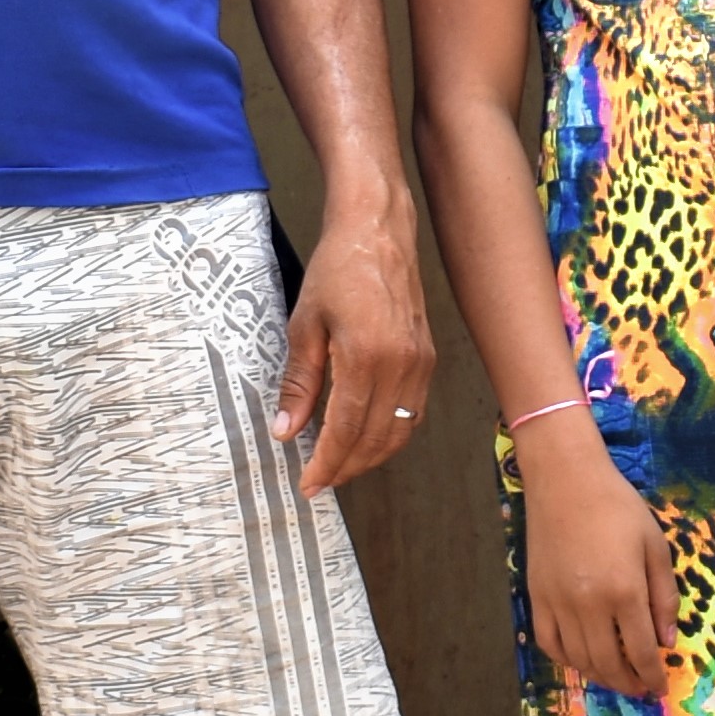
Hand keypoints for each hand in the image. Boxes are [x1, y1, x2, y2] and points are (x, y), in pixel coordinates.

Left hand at [275, 213, 435, 496]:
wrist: (377, 232)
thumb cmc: (337, 270)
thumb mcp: (304, 325)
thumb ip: (298, 382)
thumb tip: (286, 430)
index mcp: (366, 357)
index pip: (346, 429)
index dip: (326, 462)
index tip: (308, 483)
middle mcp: (401, 366)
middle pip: (376, 439)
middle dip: (347, 468)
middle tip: (320, 481)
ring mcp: (420, 363)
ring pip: (400, 432)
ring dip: (371, 457)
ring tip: (341, 466)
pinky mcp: (428, 358)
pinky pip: (413, 412)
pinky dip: (391, 434)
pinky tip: (368, 437)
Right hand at [519, 428, 676, 708]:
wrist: (565, 480)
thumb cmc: (617, 507)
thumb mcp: (655, 546)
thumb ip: (664, 596)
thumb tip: (667, 640)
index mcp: (624, 591)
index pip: (640, 651)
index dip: (652, 676)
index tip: (660, 688)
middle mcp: (589, 605)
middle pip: (608, 663)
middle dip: (628, 683)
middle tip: (640, 689)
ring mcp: (558, 604)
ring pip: (579, 659)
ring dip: (600, 676)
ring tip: (616, 679)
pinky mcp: (537, 597)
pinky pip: (550, 643)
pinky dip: (567, 660)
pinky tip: (582, 661)